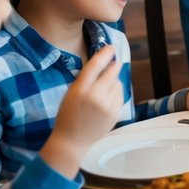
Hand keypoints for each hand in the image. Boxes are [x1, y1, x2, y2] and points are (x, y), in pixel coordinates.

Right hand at [39, 45, 124, 177]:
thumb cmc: (68, 115)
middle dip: (114, 65)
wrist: (71, 141)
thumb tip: (102, 64)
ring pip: (117, 83)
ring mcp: (106, 106)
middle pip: (111, 72)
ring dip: (113, 82)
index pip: (94, 66)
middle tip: (115, 61)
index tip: (111, 47)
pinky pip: (120, 96)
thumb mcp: (70, 93)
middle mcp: (94, 97)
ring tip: (103, 90)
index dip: (104, 54)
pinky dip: (116, 94)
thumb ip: (85, 80)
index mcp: (80, 90)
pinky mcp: (114, 114)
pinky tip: (106, 100)